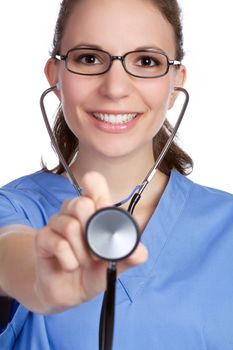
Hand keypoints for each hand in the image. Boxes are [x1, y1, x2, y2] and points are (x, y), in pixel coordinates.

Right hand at [34, 172, 147, 313]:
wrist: (70, 290)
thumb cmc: (93, 270)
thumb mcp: (116, 264)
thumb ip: (130, 256)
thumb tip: (140, 251)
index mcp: (94, 209)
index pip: (93, 182)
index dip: (98, 191)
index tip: (103, 209)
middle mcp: (73, 211)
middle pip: (81, 203)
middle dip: (93, 235)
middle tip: (96, 252)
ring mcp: (56, 223)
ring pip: (70, 226)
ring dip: (82, 253)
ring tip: (84, 262)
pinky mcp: (42, 239)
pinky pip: (59, 245)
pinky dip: (70, 262)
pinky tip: (71, 266)